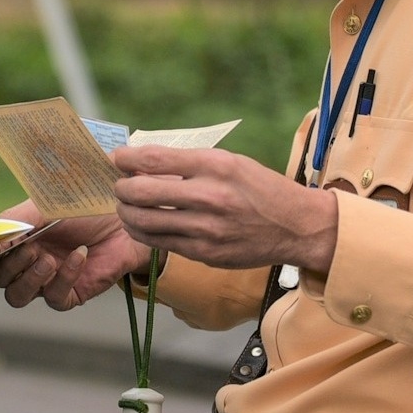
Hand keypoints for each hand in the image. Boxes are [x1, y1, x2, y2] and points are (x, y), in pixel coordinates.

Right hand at [0, 199, 149, 310]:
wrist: (125, 216)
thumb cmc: (86, 206)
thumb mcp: (46, 206)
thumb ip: (15, 220)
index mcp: (17, 237)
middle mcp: (27, 261)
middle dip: (10, 266)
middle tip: (31, 249)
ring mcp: (47, 280)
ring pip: (18, 296)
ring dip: (29, 279)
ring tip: (48, 260)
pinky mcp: (70, 294)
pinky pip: (54, 298)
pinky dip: (64, 277)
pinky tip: (79, 256)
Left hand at [111, 145, 337, 275]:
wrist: (296, 226)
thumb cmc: (259, 188)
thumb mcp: (229, 162)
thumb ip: (188, 163)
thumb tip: (142, 162)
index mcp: (215, 166)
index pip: (155, 159)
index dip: (126, 158)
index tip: (117, 158)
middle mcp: (209, 197)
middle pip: (141, 192)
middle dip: (121, 188)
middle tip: (119, 185)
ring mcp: (206, 229)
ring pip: (143, 223)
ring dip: (126, 213)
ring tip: (126, 206)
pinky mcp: (204, 253)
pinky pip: (160, 243)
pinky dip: (144, 232)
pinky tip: (143, 223)